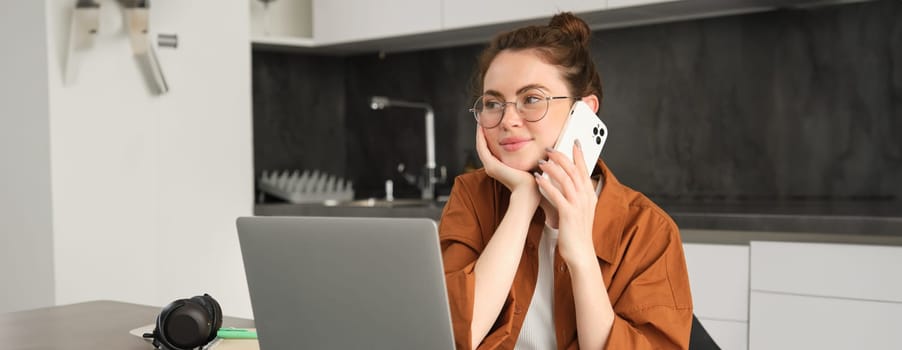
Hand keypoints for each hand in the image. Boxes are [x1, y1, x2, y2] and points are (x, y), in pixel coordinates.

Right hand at [475, 126, 539, 201]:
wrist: (529, 192)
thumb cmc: (533, 183)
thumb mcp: (530, 165)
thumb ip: (530, 157)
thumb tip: (540, 148)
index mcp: (501, 169)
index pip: (492, 150)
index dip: (490, 138)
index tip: (493, 126)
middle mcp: (493, 168)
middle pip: (485, 147)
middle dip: (483, 134)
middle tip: (484, 121)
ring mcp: (491, 167)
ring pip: (481, 146)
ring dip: (480, 134)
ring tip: (481, 122)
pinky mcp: (491, 166)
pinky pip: (482, 148)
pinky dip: (480, 137)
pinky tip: (481, 127)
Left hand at [536, 140, 597, 263]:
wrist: (580, 254)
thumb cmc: (576, 233)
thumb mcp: (578, 211)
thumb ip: (574, 196)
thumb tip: (565, 184)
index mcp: (589, 196)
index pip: (585, 170)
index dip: (579, 155)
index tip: (574, 141)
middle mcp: (586, 198)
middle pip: (574, 171)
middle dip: (562, 157)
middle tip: (550, 149)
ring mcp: (578, 205)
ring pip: (566, 179)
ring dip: (553, 168)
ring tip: (541, 161)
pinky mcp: (568, 213)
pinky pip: (556, 194)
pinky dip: (547, 184)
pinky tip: (538, 178)